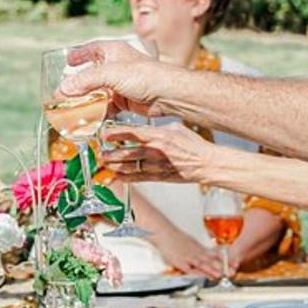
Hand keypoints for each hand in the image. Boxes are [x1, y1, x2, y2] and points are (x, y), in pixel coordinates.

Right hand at [60, 40, 167, 115]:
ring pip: (95, 93)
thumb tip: (63, 90)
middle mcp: (114, 66)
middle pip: (88, 76)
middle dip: (75, 87)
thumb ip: (86, 80)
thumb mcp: (112, 74)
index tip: (67, 62)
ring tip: (69, 110)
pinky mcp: (122, 101)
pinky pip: (103, 106)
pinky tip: (87, 119)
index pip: (91, 50)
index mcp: (112, 52)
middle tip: (61, 95)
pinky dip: (95, 113)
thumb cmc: (147, 76)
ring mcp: (118, 85)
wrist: (169, 95)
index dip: (78, 55)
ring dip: (83, 102)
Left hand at [101, 123, 215, 182]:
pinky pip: (136, 178)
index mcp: (158, 136)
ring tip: (106, 164)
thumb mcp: (175, 128)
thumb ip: (157, 129)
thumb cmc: (193, 145)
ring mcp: (155, 166)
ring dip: (114, 166)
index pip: (131, 134)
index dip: (114, 134)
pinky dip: (124, 177)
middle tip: (102, 153)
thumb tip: (144, 129)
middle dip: (110, 154)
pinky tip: (117, 175)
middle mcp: (154, 151)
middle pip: (125, 154)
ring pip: (128, 168)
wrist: (206, 164)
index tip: (104, 135)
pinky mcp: (157, 177)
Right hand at [152, 229, 227, 278]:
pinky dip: (195, 273)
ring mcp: (187, 257)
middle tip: (230, 272)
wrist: (164, 233)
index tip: (233, 263)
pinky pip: (188, 269)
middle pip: (210, 261)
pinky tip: (200, 277)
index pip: (214, 255)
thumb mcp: (189, 241)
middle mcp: (195, 253)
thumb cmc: (174, 237)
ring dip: (210, 270)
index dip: (224, 260)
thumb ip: (197, 248)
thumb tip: (204, 252)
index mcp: (198, 248)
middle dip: (220, 267)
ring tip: (219, 275)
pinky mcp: (179, 262)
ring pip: (201, 265)